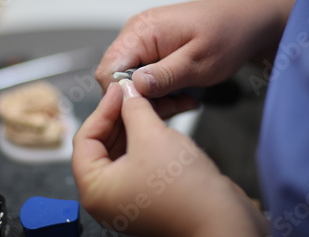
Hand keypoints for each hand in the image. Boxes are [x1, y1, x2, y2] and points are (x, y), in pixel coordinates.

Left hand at [72, 80, 268, 236]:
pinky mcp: (149, 193)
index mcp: (96, 189)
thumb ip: (134, 110)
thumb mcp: (152, 137)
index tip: (118, 89)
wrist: (223, 220)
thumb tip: (126, 91)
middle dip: (119, 115)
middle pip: (103, 144)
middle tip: (132, 92)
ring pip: (124, 150)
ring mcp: (129, 196)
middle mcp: (107, 196)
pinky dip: (146, 138)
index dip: (102, 109)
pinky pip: (140, 159)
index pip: (85, 139)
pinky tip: (158, 119)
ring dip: (135, 124)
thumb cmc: (184, 189)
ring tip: (147, 101)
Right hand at [96, 0, 300, 116]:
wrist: (245, 21)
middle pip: (118, 77)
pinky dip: (161, 88)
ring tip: (183, 99)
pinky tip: (182, 91)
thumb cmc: (228, 35)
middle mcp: (136, 32)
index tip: (151, 107)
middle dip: (143, 99)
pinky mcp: (153, 47)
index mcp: (142, 30)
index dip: (124, 95)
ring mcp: (144, 39)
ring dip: (155, 96)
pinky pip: (145, 74)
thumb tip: (133, 87)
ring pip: (132, 79)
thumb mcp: (198, 62)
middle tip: (175, 106)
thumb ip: (164, 75)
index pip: (108, 70)